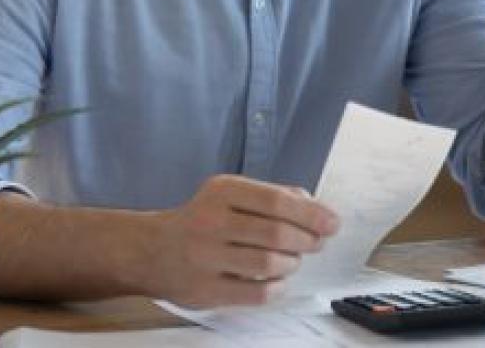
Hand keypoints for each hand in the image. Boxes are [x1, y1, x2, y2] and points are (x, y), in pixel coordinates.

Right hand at [149, 174, 339, 307]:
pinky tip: (277, 279)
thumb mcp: (230, 194)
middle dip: (307, 240)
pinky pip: (257, 293)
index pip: (276, 201)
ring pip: (269, 264)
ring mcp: (206, 257)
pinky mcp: (205, 290)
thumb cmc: (203, 219)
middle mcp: (211, 222)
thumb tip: (316, 208)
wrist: (152, 250)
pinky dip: (277, 287)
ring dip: (292, 263)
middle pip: (276, 234)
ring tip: (292, 259)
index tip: (332, 223)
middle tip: (316, 243)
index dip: (311, 213)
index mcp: (222, 191)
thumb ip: (272, 196)